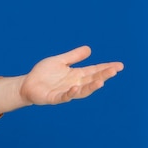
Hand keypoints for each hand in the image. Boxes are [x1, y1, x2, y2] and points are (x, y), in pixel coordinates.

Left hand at [0, 46, 123, 115]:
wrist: (28, 84)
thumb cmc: (44, 74)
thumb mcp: (59, 61)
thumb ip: (73, 57)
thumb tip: (89, 49)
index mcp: (75, 74)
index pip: (93, 71)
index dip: (105, 68)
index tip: (119, 65)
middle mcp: (74, 84)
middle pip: (91, 80)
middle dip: (103, 76)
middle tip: (114, 70)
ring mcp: (65, 92)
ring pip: (82, 91)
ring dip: (91, 87)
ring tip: (101, 82)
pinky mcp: (55, 98)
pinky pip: (64, 97)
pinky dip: (71, 93)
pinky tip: (76, 87)